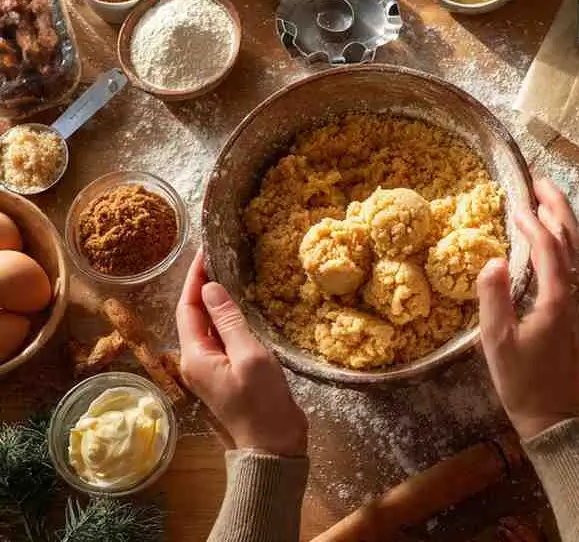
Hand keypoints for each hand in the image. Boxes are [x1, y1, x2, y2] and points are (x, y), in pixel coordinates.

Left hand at [176, 250, 307, 455]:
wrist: (273, 446)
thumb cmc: (261, 402)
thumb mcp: (248, 355)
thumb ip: (228, 320)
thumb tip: (210, 287)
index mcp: (194, 356)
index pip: (187, 307)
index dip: (194, 278)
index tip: (204, 252)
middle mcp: (195, 361)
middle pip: (193, 315)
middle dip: (202, 284)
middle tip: (217, 256)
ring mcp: (210, 368)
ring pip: (207, 325)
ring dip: (214, 300)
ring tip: (228, 272)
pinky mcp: (226, 372)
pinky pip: (220, 337)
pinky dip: (226, 317)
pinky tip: (239, 305)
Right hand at [478, 179, 578, 438]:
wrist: (552, 416)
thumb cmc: (519, 379)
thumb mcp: (496, 342)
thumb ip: (493, 298)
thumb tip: (492, 259)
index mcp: (556, 300)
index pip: (548, 247)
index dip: (532, 221)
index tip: (514, 203)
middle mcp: (578, 295)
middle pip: (574, 240)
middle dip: (558, 207)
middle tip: (539, 182)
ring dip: (567, 221)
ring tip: (548, 199)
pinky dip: (572, 243)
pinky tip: (561, 238)